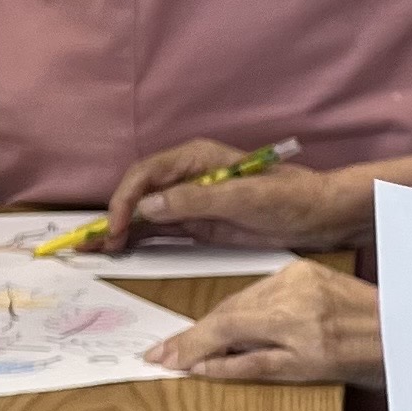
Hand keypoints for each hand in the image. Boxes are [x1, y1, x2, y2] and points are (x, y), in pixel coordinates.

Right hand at [104, 139, 363, 250]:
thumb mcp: (244, 196)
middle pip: (138, 195)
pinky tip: (119, 250)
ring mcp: (191, 202)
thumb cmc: (290, 197)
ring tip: (91, 250)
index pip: (145, 175)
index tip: (117, 227)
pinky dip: (139, 239)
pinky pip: (161, 230)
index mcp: (195, 159)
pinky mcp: (199, 224)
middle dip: (112, 217)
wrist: (322, 214)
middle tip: (89, 244)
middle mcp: (186, 177)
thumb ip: (197, 199)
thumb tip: (151, 205)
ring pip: (145, 215)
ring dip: (119, 231)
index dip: (126, 200)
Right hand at [143, 258, 385, 386]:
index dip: (190, 344)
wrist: (397, 327)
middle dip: (196, 335)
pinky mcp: (302, 267)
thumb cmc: (355, 356)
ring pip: (241, 298)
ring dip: (218, 321)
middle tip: (166, 353)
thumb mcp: (302, 371)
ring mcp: (295, 274)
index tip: (163, 357)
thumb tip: (202, 368)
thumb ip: (248, 367)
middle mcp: (288, 290)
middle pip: (227, 311)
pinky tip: (233, 322)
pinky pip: (259, 288)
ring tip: (194, 344)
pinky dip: (244, 306)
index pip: (223, 329)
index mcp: (289, 318)